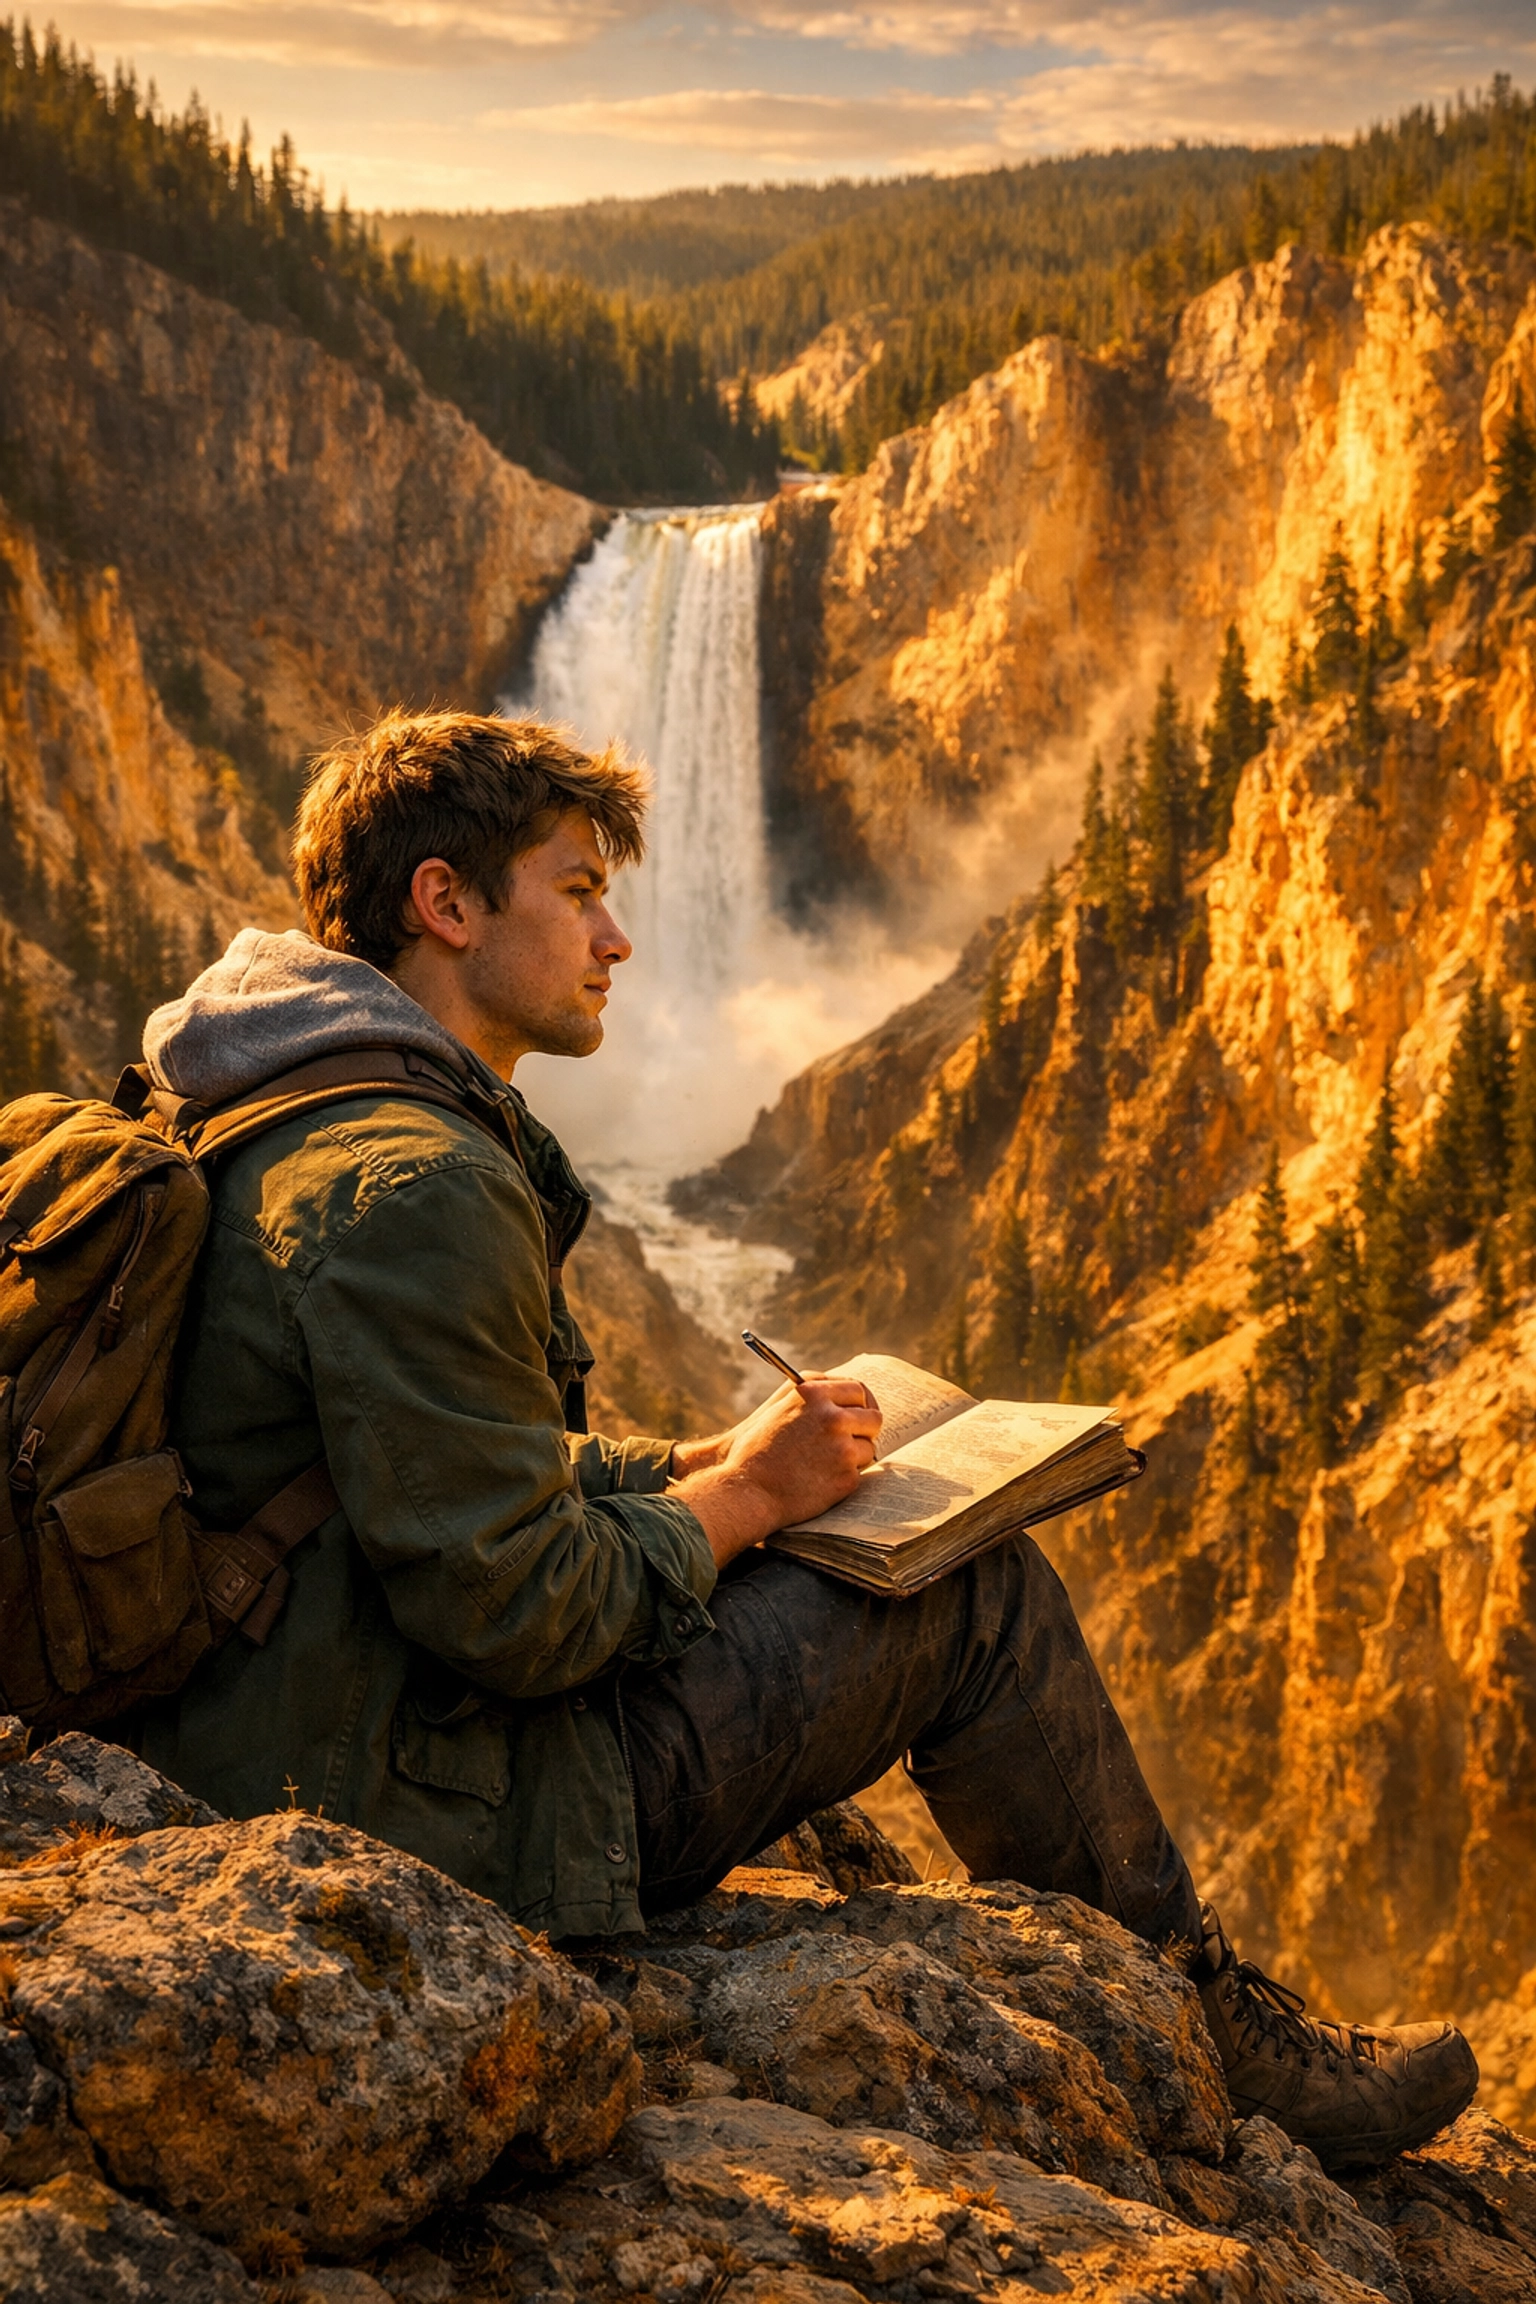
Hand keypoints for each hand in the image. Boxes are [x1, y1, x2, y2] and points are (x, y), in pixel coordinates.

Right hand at [669, 1376, 881, 1567]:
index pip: (857, 1389)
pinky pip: (858, 1474)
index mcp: (813, 1394)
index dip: (862, 1403)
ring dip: (853, 1457)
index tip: (862, 1412)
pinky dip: (843, 1479)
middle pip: (873, 1417)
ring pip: (868, 1447)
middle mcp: (831, 1416)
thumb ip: (811, 1396)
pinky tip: (820, 1482)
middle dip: (866, 1429)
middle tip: (855, 1440)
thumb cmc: (756, 1449)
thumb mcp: (778, 1408)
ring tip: (824, 1465)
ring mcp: (842, 1447)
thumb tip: (842, 1394)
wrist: (746, 1490)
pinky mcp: (847, 1476)